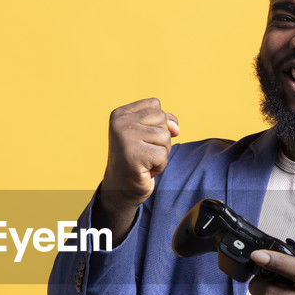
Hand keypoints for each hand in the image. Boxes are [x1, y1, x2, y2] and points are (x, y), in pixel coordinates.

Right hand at [97, 98, 179, 233]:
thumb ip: (163, 123)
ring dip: (161, 153)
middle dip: (161, 139)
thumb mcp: (148, 134)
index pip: (155, 105)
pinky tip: (145, 170)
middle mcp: (119, 123)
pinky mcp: (133, 155)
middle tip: (144, 152)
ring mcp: (125, 138)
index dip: (158, 124)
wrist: (120, 189)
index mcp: (120, 114)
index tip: (142, 139)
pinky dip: (160, 166)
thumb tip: (175, 128)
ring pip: (165, 137)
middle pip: (162, 119)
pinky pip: (163, 155)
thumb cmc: (137, 159)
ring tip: (145, 160)